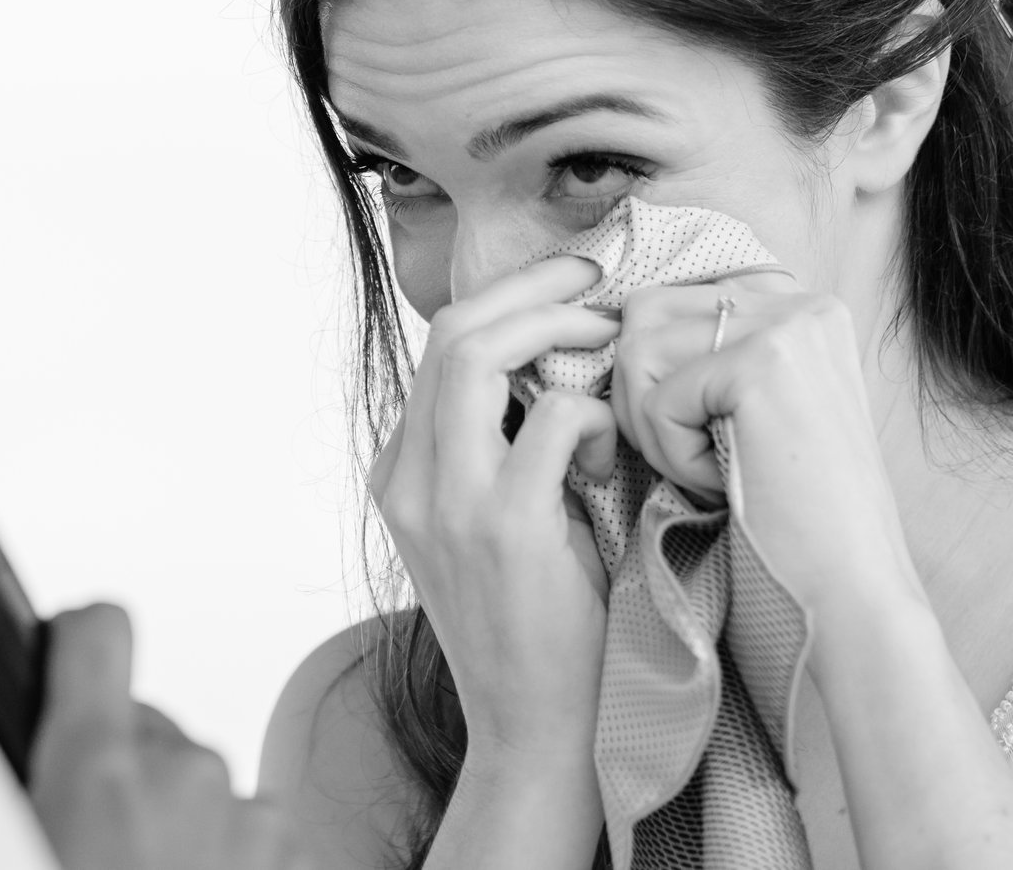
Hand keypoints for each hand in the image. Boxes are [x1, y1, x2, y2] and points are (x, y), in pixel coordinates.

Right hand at [30, 603, 305, 869]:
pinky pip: (250, 833)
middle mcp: (184, 776)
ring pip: (203, 791)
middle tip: (106, 853)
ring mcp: (252, 817)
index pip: (100, 635)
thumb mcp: (31, 837)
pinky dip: (227, 861)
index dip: (81, 635)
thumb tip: (46, 764)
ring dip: (182, 828)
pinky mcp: (300, 852)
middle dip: (132, 782)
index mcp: (98, 773)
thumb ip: (49, 782)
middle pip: (153, 736)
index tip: (73, 641)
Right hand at [368, 255, 618, 766]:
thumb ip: (501, 453)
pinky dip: (590, 412)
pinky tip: (610, 444)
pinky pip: (549, 420)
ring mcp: (446, 503)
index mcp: (401, 473)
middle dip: (531, 287)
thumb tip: (562, 367)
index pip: (439, 346)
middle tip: (597, 277)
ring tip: (611, 333)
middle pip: (450, 330)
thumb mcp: (493, 527)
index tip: (570, 285)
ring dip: (556, 325)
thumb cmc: (538, 629)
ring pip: (476, 353)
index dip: (508, 299)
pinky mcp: (503, 528)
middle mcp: (408, 479)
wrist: (535, 735)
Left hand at [610, 278, 921, 619]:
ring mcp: (788, 326)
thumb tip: (608, 322)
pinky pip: (657, 400)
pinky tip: (725, 485)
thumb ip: (703, 357)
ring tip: (712, 473)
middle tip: (692, 459)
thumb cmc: (787, 518)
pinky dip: (672, 457)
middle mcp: (802, 304)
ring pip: (639, 351)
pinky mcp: (764, 364)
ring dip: (653, 430)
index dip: (655, 378)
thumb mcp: (747, 415)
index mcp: (800, 309)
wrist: (848, 594)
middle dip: (641, 396)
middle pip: (644, 314)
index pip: (669, 304)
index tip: (702, 438)